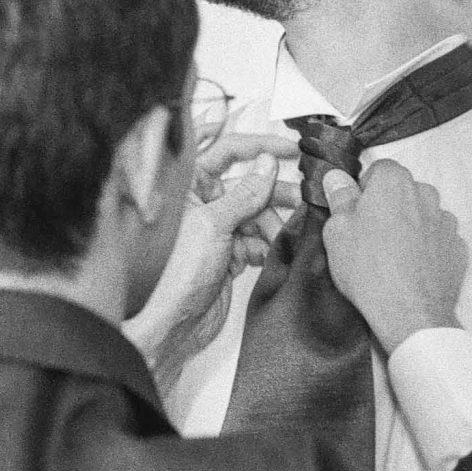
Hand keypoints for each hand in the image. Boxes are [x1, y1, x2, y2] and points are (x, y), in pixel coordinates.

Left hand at [125, 150, 283, 391]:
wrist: (172, 326)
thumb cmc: (171, 274)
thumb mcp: (213, 224)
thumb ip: (245, 193)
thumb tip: (268, 165)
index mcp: (187, 184)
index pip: (226, 149)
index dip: (259, 145)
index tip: (288, 148)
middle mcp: (200, 203)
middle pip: (246, 184)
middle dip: (273, 191)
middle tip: (300, 197)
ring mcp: (215, 229)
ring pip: (256, 213)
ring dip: (273, 223)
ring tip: (283, 234)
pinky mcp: (227, 254)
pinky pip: (256, 240)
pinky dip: (268, 245)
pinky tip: (273, 252)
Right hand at [321, 160, 467, 354]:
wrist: (410, 314)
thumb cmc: (368, 269)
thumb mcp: (337, 232)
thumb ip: (339, 198)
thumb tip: (337, 177)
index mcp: (395, 182)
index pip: (380, 169)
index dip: (366, 188)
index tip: (356, 212)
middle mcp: (426, 194)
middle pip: (404, 191)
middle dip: (389, 206)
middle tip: (371, 236)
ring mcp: (446, 221)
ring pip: (423, 214)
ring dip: (411, 225)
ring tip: (393, 256)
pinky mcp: (458, 248)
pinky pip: (439, 238)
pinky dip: (428, 247)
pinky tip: (412, 268)